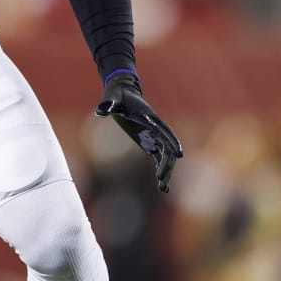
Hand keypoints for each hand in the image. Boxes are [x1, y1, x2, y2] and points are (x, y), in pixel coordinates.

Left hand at [96, 73, 182, 191]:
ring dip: (166, 170)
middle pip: (167, 147)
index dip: (171, 143)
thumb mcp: (112, 98)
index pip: (163, 131)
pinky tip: (161, 183)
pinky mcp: (148, 141)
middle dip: (167, 164)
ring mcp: (153, 135)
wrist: (122, 91)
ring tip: (164, 188)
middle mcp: (155, 127)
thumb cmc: (117, 94)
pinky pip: (158, 157)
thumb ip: (108, 104)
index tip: (178, 155)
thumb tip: (101, 111)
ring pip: (165, 155)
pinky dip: (161, 168)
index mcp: (148, 117)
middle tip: (162, 181)